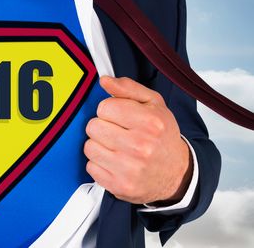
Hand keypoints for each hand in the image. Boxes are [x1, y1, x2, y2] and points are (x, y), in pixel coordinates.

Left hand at [84, 76, 192, 204]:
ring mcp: (129, 168)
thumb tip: (104, 80)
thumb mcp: (153, 105)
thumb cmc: (162, 137)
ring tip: (117, 148)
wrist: (177, 174)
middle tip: (118, 133)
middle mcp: (140, 145)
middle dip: (103, 128)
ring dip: (99, 146)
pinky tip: (115, 163)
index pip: (104, 107)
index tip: (120, 117)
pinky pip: (90, 166)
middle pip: (93, 126)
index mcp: (150, 122)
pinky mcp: (119, 185)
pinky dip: (100, 164)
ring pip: (89, 146)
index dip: (110, 110)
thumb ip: (128, 88)